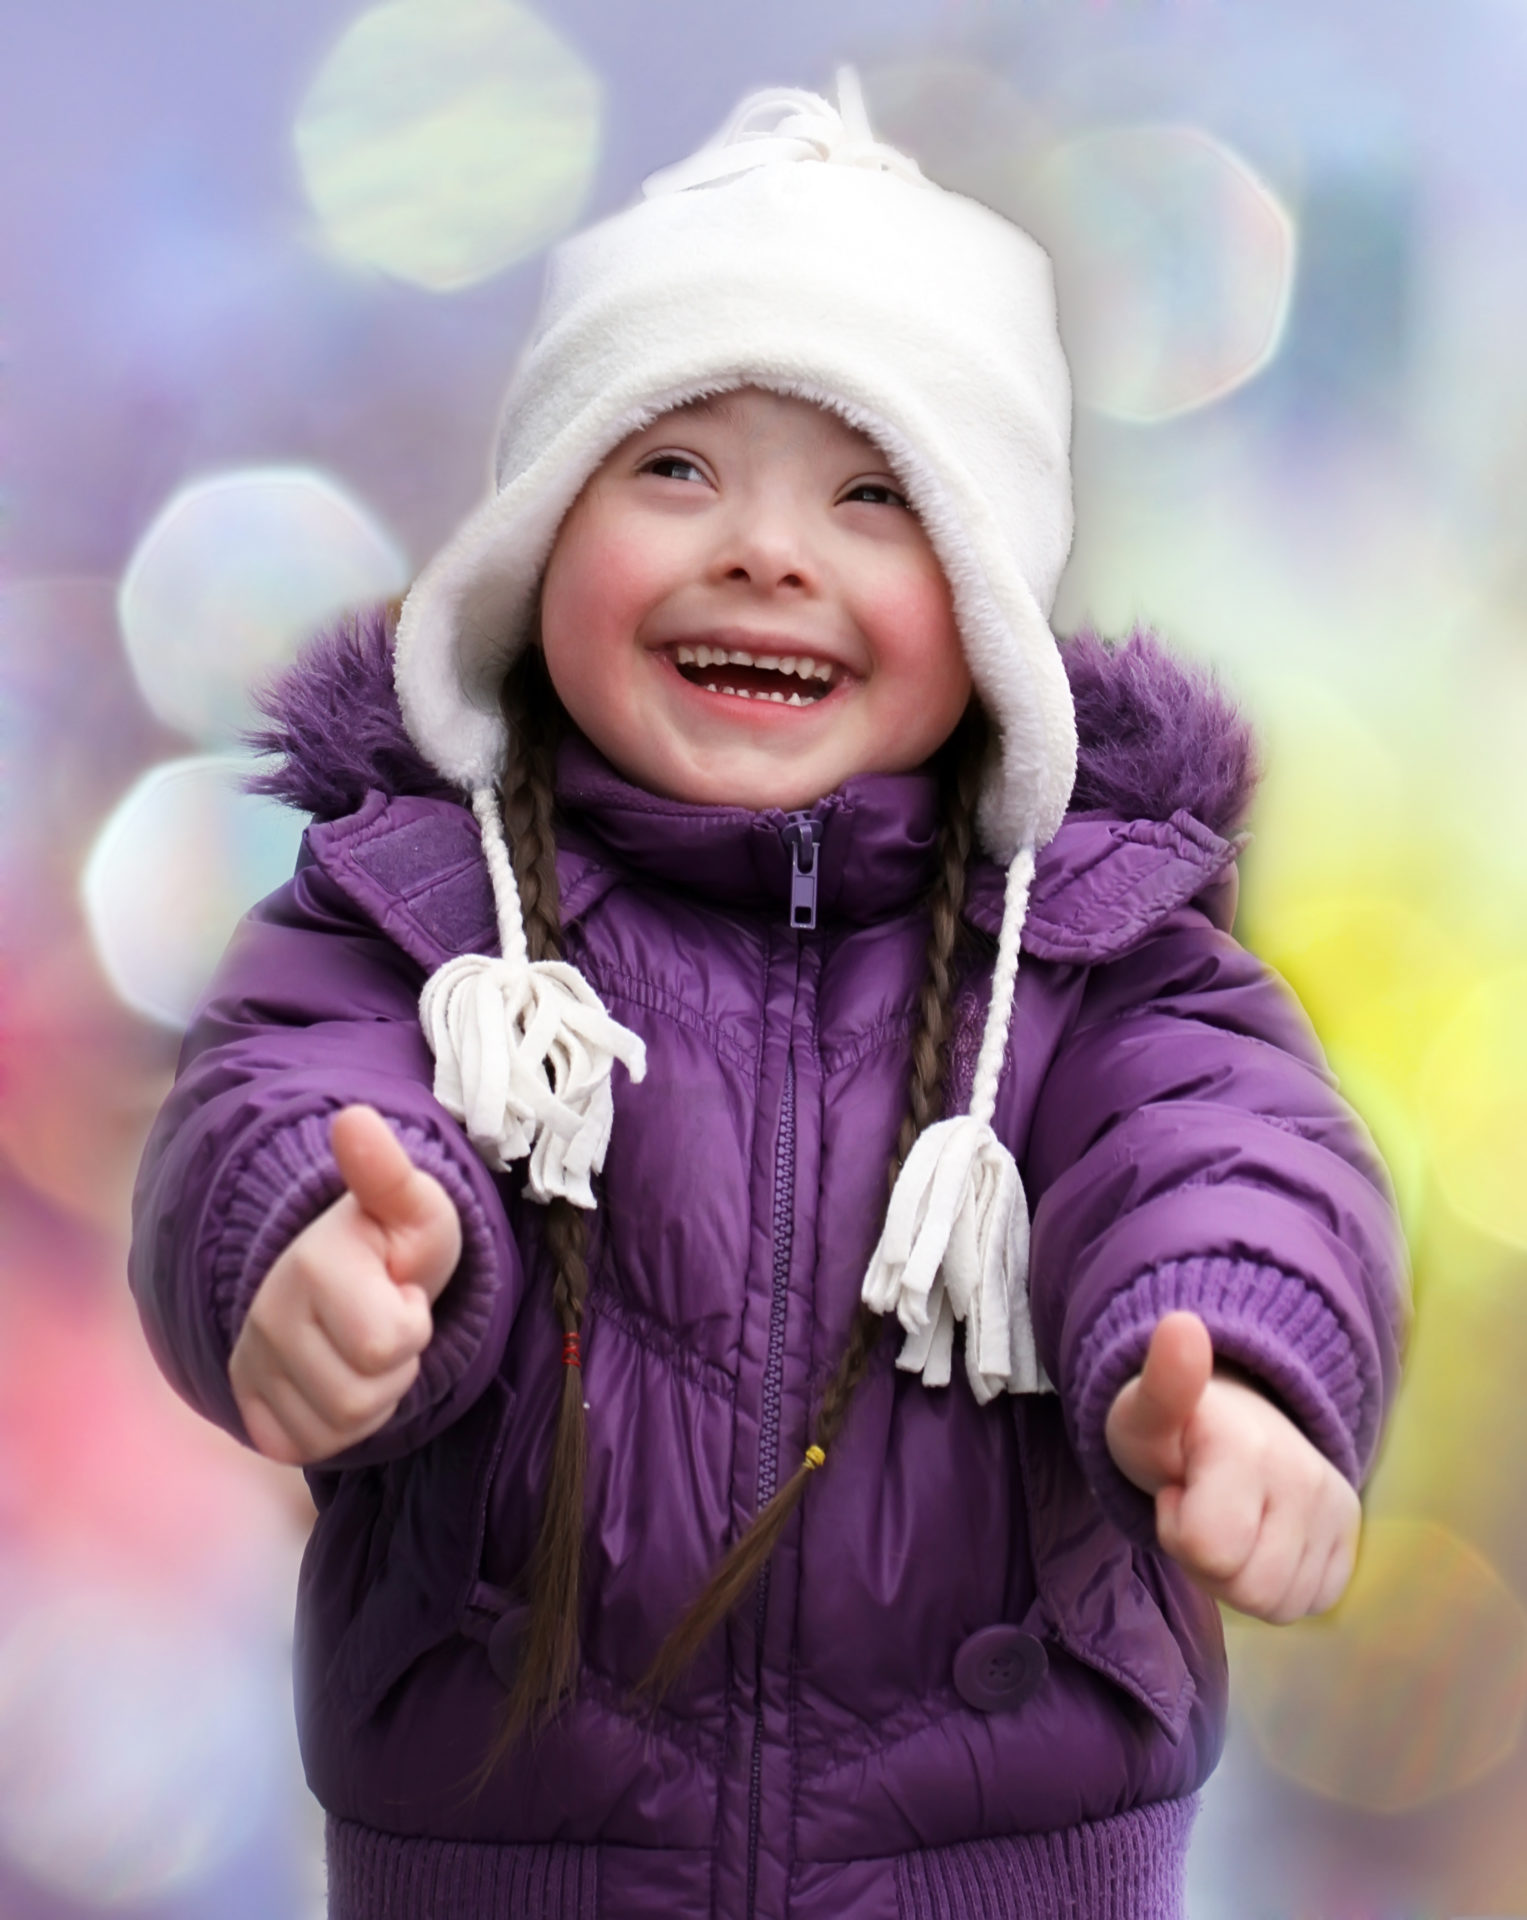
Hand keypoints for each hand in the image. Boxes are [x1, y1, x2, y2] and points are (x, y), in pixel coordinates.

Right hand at [229, 1105, 461, 1464]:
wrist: (350, 1269)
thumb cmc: (394, 1240)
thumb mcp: (413, 1204)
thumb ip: (388, 1172)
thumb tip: (353, 1119)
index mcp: (310, 1266)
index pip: (386, 1345)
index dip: (413, 1323)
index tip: (402, 1289)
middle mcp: (266, 1317)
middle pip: (360, 1399)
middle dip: (397, 1366)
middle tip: (387, 1320)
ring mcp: (250, 1364)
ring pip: (336, 1430)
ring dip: (373, 1396)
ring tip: (368, 1348)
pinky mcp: (248, 1405)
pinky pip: (307, 1448)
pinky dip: (339, 1426)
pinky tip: (342, 1378)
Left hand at [1104, 1310, 1360, 1622]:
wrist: (1226, 1421)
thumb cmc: (1172, 1429)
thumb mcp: (1143, 1410)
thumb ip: (1162, 1382)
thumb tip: (1183, 1325)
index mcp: (1252, 1447)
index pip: (1209, 1550)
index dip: (1177, 1529)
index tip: (1175, 1490)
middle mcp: (1308, 1478)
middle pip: (1248, 1589)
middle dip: (1207, 1561)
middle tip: (1199, 1509)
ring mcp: (1337, 1510)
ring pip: (1279, 1605)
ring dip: (1238, 1576)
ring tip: (1226, 1521)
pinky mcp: (1350, 1540)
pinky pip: (1308, 1604)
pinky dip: (1274, 1584)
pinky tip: (1257, 1539)